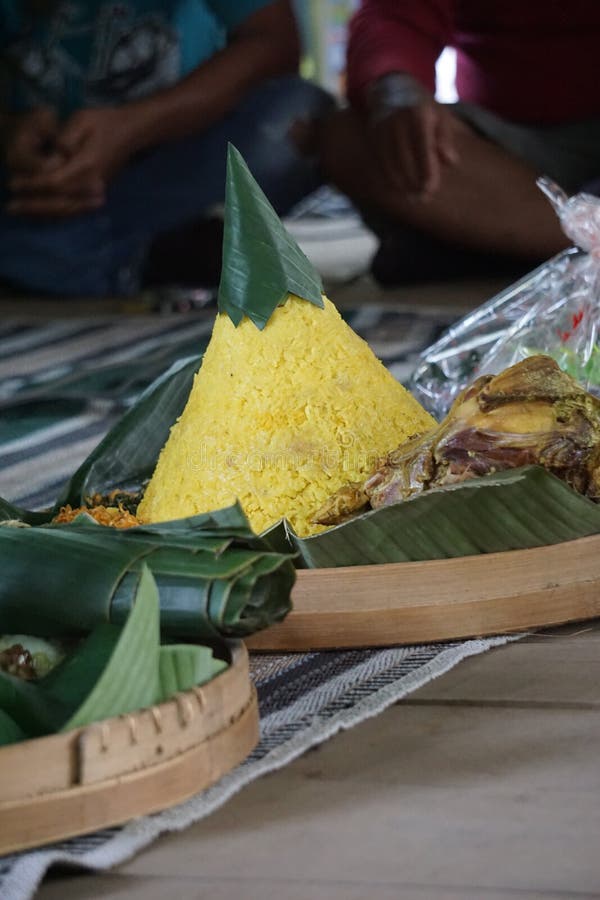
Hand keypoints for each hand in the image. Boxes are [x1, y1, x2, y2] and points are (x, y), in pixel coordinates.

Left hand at [7, 107, 134, 216]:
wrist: (130, 134)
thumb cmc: (104, 122)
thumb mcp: (83, 119)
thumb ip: (67, 137)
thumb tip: (55, 154)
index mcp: (87, 164)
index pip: (55, 181)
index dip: (33, 185)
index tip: (13, 185)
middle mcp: (92, 183)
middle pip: (60, 201)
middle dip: (33, 205)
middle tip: (11, 206)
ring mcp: (96, 191)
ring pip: (68, 209)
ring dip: (43, 213)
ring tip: (22, 212)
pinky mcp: (97, 193)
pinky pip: (76, 210)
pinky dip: (58, 214)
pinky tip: (42, 214)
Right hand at [368, 74, 457, 198]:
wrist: (391, 86)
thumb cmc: (421, 105)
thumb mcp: (440, 114)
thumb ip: (446, 137)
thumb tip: (450, 162)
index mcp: (418, 116)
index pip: (423, 149)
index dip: (426, 171)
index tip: (430, 189)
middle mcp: (398, 122)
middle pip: (405, 160)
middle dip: (413, 182)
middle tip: (422, 199)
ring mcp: (383, 129)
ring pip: (390, 163)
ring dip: (400, 184)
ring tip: (411, 198)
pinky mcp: (373, 136)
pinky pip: (380, 162)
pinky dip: (388, 178)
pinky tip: (397, 189)